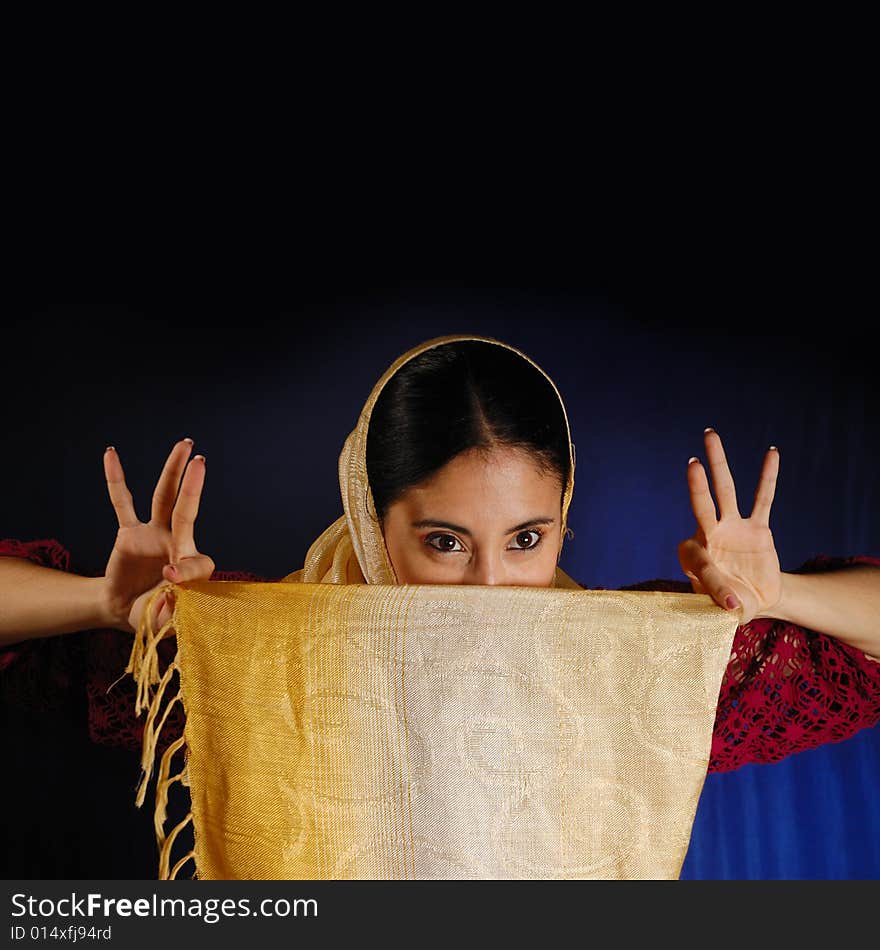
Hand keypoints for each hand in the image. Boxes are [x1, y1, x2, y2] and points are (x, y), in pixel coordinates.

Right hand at [101, 438, 214, 633]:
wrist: (128, 610)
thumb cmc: (154, 614)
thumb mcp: (165, 619)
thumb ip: (173, 608)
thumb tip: (170, 580)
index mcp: (192, 565)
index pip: (195, 562)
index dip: (184, 571)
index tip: (170, 580)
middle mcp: (176, 542)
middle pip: (186, 509)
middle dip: (193, 486)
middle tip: (200, 461)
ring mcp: (153, 534)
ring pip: (163, 498)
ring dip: (172, 471)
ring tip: (185, 444)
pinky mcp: (129, 534)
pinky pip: (121, 503)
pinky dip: (115, 479)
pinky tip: (111, 454)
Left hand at [677, 428, 782, 622]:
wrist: (751, 599)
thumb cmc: (729, 604)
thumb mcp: (724, 609)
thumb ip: (722, 599)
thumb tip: (733, 603)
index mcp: (694, 557)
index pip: (698, 559)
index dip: (712, 580)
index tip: (731, 603)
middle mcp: (710, 534)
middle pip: (702, 504)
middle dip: (697, 483)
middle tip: (692, 461)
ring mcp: (733, 527)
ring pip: (726, 491)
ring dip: (719, 464)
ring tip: (710, 435)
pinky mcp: (757, 527)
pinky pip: (764, 499)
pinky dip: (767, 478)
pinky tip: (771, 453)